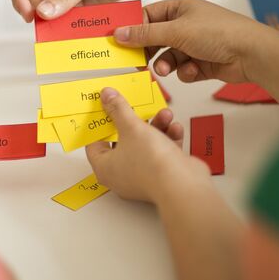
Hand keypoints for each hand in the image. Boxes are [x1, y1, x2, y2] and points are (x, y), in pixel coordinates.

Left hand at [86, 88, 206, 202]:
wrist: (183, 184)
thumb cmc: (151, 162)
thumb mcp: (131, 126)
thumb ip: (119, 109)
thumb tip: (106, 95)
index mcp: (105, 168)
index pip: (95, 143)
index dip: (101, 124)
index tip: (107, 108)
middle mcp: (120, 175)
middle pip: (123, 141)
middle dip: (135, 122)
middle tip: (137, 107)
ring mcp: (142, 177)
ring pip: (145, 146)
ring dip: (156, 127)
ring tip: (164, 114)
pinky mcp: (161, 177)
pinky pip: (160, 154)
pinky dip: (167, 140)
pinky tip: (174, 128)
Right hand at [114, 0, 270, 83]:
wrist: (252, 54)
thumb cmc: (218, 33)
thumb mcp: (176, 31)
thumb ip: (145, 34)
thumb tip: (118, 33)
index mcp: (180, 8)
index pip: (148, 16)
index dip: (133, 29)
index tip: (118, 42)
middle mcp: (185, 24)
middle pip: (155, 39)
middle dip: (148, 52)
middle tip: (136, 63)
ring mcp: (194, 44)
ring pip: (167, 57)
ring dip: (166, 65)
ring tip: (166, 71)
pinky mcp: (201, 63)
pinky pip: (182, 69)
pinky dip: (185, 72)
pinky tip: (194, 71)